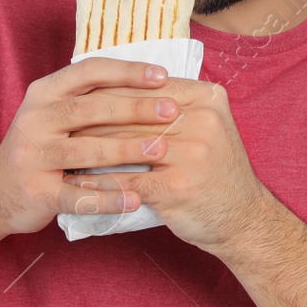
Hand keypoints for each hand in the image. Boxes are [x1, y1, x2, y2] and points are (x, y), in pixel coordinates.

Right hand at [0, 58, 179, 234]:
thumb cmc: (40, 145)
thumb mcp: (54, 111)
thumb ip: (90, 96)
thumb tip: (149, 81)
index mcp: (44, 93)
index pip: (89, 72)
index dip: (126, 72)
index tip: (162, 75)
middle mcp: (36, 120)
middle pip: (90, 109)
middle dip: (134, 108)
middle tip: (171, 111)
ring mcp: (34, 157)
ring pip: (85, 151)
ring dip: (125, 150)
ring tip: (160, 150)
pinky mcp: (36, 192)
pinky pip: (76, 196)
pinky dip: (107, 199)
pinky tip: (135, 200)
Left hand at [70, 78, 275, 252]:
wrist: (245, 219)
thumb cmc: (217, 172)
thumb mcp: (207, 127)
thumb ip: (174, 106)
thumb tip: (121, 87)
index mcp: (207, 98)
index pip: (147, 87)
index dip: (109, 91)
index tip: (78, 96)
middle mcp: (202, 120)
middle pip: (133, 113)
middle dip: (93, 120)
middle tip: (60, 123)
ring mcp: (192, 154)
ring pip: (126, 145)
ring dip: (88, 150)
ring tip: (62, 150)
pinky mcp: (179, 187)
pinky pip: (127, 181)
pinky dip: (98, 183)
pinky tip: (76, 183)